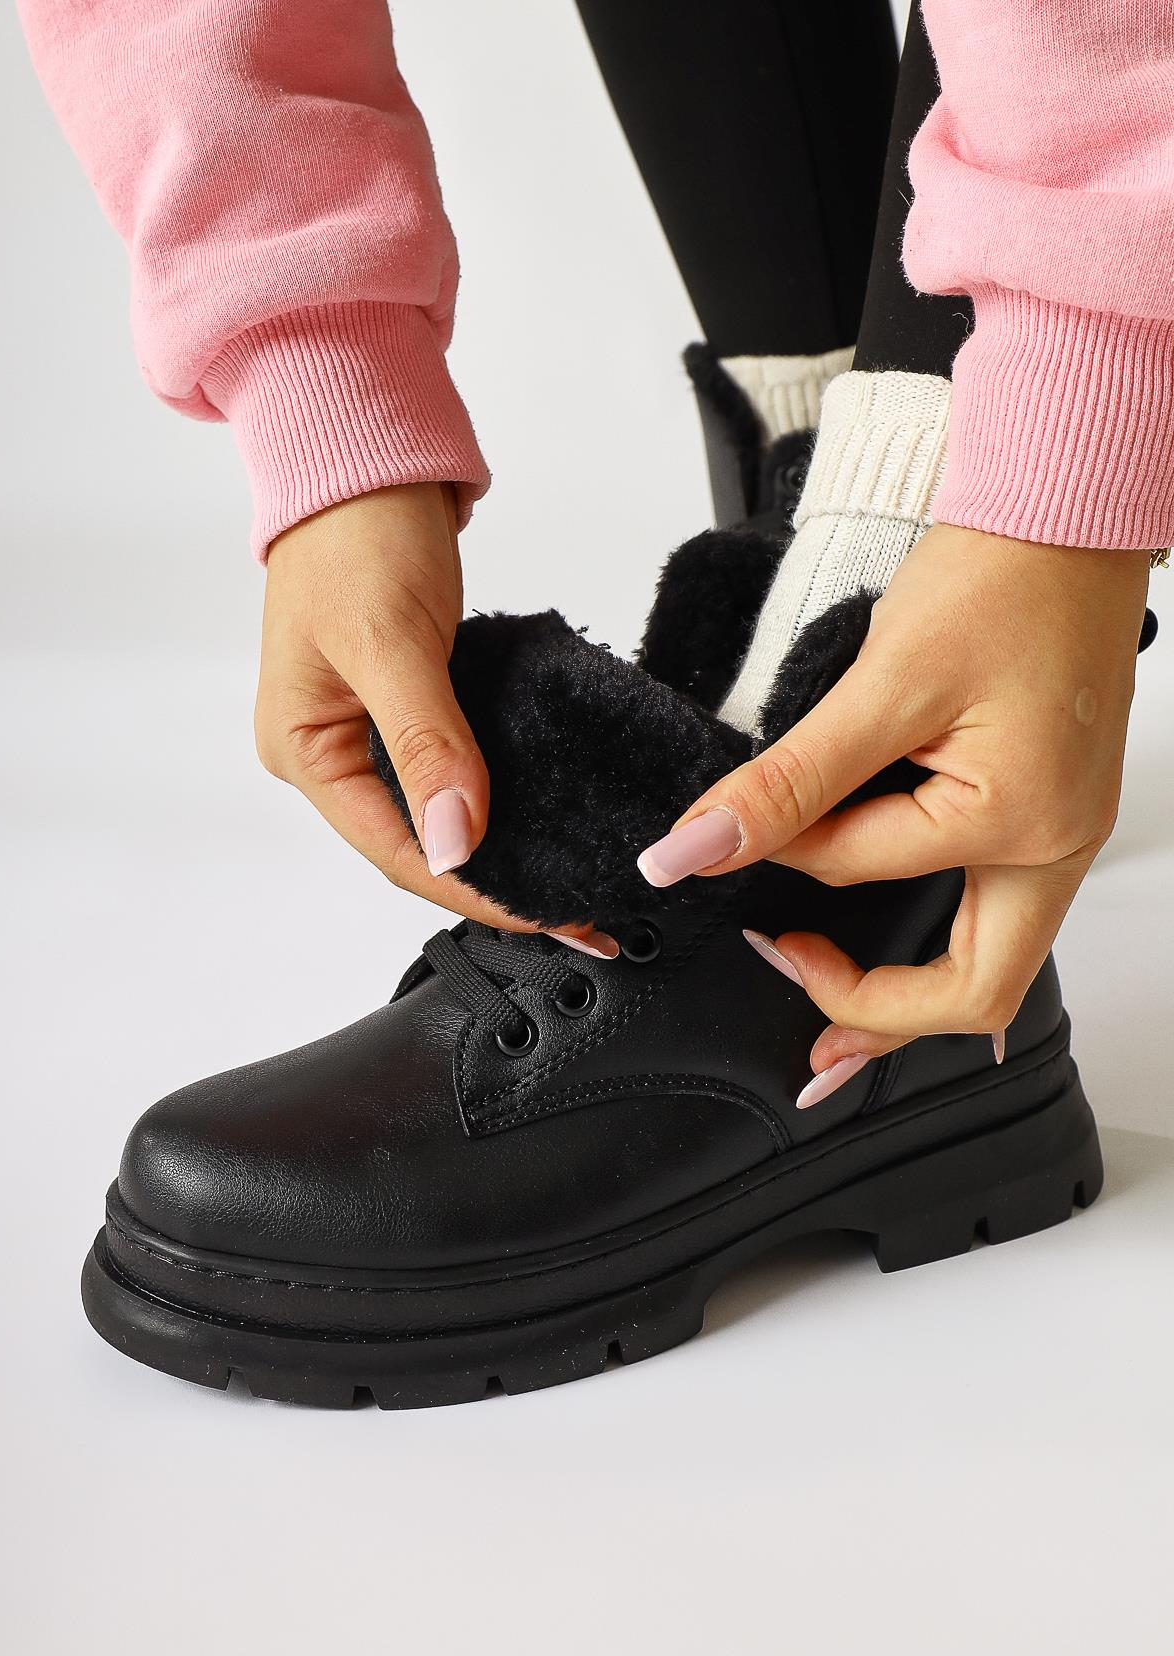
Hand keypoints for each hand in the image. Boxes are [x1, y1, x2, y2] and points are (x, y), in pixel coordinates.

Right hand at [256, 484, 615, 954]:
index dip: (474, 889)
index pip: (397, 849)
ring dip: (506, 849)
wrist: (366, 451)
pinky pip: (457, 771)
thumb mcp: (392, 642)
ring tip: (575, 882)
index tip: (549, 913)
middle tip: (580, 915)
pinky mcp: (412, 704)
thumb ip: (427, 743)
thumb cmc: (357, 531)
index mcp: (304, 749)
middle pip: (420, 844)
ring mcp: (370, 731)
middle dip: (497, 883)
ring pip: (443, 814)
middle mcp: (332, 753)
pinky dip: (504, 799)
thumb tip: (457, 840)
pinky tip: (552, 819)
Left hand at [639, 524, 1149, 1082]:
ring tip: (832, 1000)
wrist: (1063, 511)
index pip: (864, 873)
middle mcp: (1059, 844)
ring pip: (991, 960)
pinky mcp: (1050, 810)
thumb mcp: (878, 683)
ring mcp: (1063, 832)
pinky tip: (889, 938)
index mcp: (1023, 821)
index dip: (785, 860)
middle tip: (807, 1041)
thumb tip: (694, 849)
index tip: (727, 838)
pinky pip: (996, 907)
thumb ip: (785, 783)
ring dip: (911, 991)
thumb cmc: (1000, 576)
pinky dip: (936, 931)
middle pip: (976, 990)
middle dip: (880, 1021)